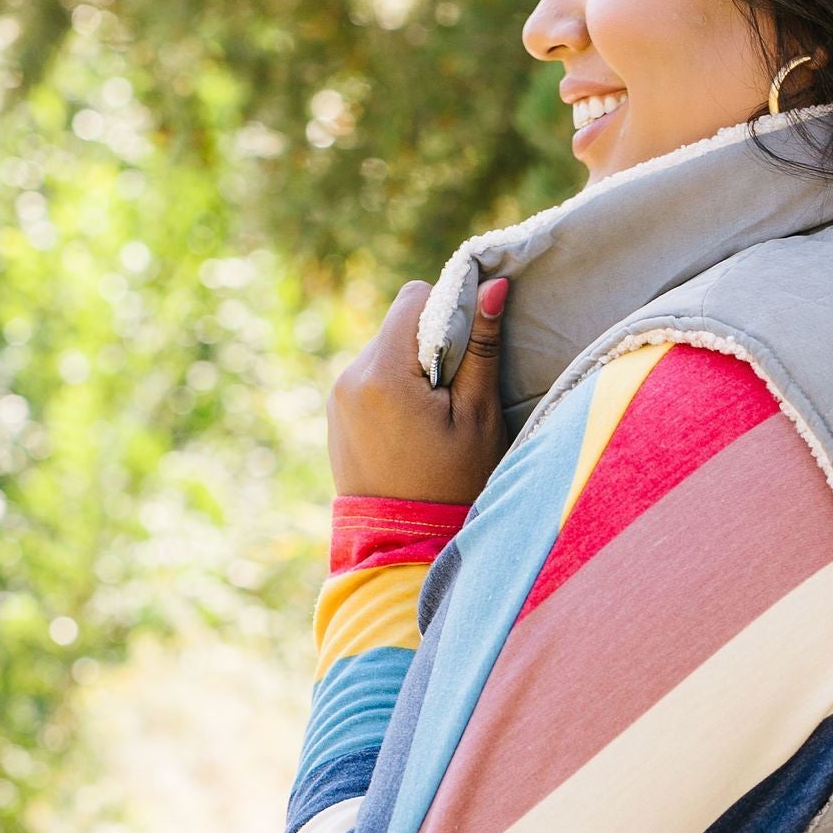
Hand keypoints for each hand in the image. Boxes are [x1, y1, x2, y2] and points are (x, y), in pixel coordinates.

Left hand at [327, 276, 509, 503]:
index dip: (450, 311)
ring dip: (413, 366)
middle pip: (398, 323)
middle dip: (431, 342)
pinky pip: (371, 377)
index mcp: (383, 373)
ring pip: (386, 349)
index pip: (416, 297)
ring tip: (434, 415)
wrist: (405, 547)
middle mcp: (350, 376)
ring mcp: (338, 396)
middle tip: (455, 391)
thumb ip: (482, 347)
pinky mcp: (337, 413)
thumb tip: (495, 285)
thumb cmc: (452, 484)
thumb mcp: (476, 415)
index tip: (469, 352)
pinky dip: (395, 387)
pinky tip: (413, 428)